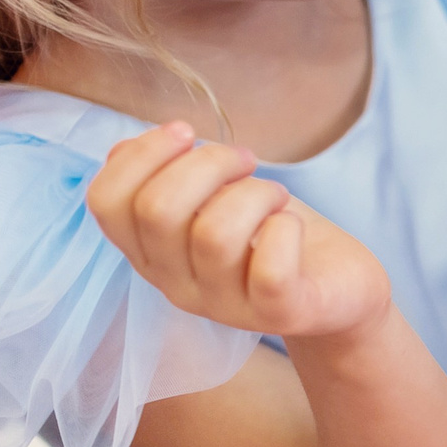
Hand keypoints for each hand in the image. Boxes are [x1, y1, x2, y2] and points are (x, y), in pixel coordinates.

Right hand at [87, 121, 392, 339]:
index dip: (140, 155)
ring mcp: (225, 306)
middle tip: (246, 159)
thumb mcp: (215, 199)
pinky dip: (284, 228)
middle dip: (205, 163)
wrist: (340, 290)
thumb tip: (122, 150)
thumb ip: (167, 178)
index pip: (106, 203)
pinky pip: (270, 269)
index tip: (185, 132)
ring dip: (251, 193)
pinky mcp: (278, 314)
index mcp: (151, 252)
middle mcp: (176, 285)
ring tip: (275, 195)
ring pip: (214, 234)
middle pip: (156, 210)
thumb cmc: (272, 234)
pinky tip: (290, 223)